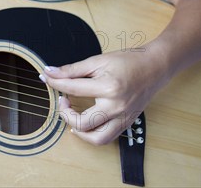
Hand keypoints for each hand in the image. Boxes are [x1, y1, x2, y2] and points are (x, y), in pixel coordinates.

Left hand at [40, 49, 168, 144]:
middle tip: (62, 100)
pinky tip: (84, 122)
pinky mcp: (126, 123)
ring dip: (79, 130)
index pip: (72, 89)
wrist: (155, 67)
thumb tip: (50, 72)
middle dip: (65, 114)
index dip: (54, 82)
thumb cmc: (128, 61)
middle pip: (82, 122)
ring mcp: (123, 118)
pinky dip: (92, 134)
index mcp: (108, 88)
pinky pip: (106, 137)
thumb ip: (72, 69)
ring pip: (96, 138)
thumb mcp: (97, 61)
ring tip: (71, 115)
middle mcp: (116, 107)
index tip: (45, 77)